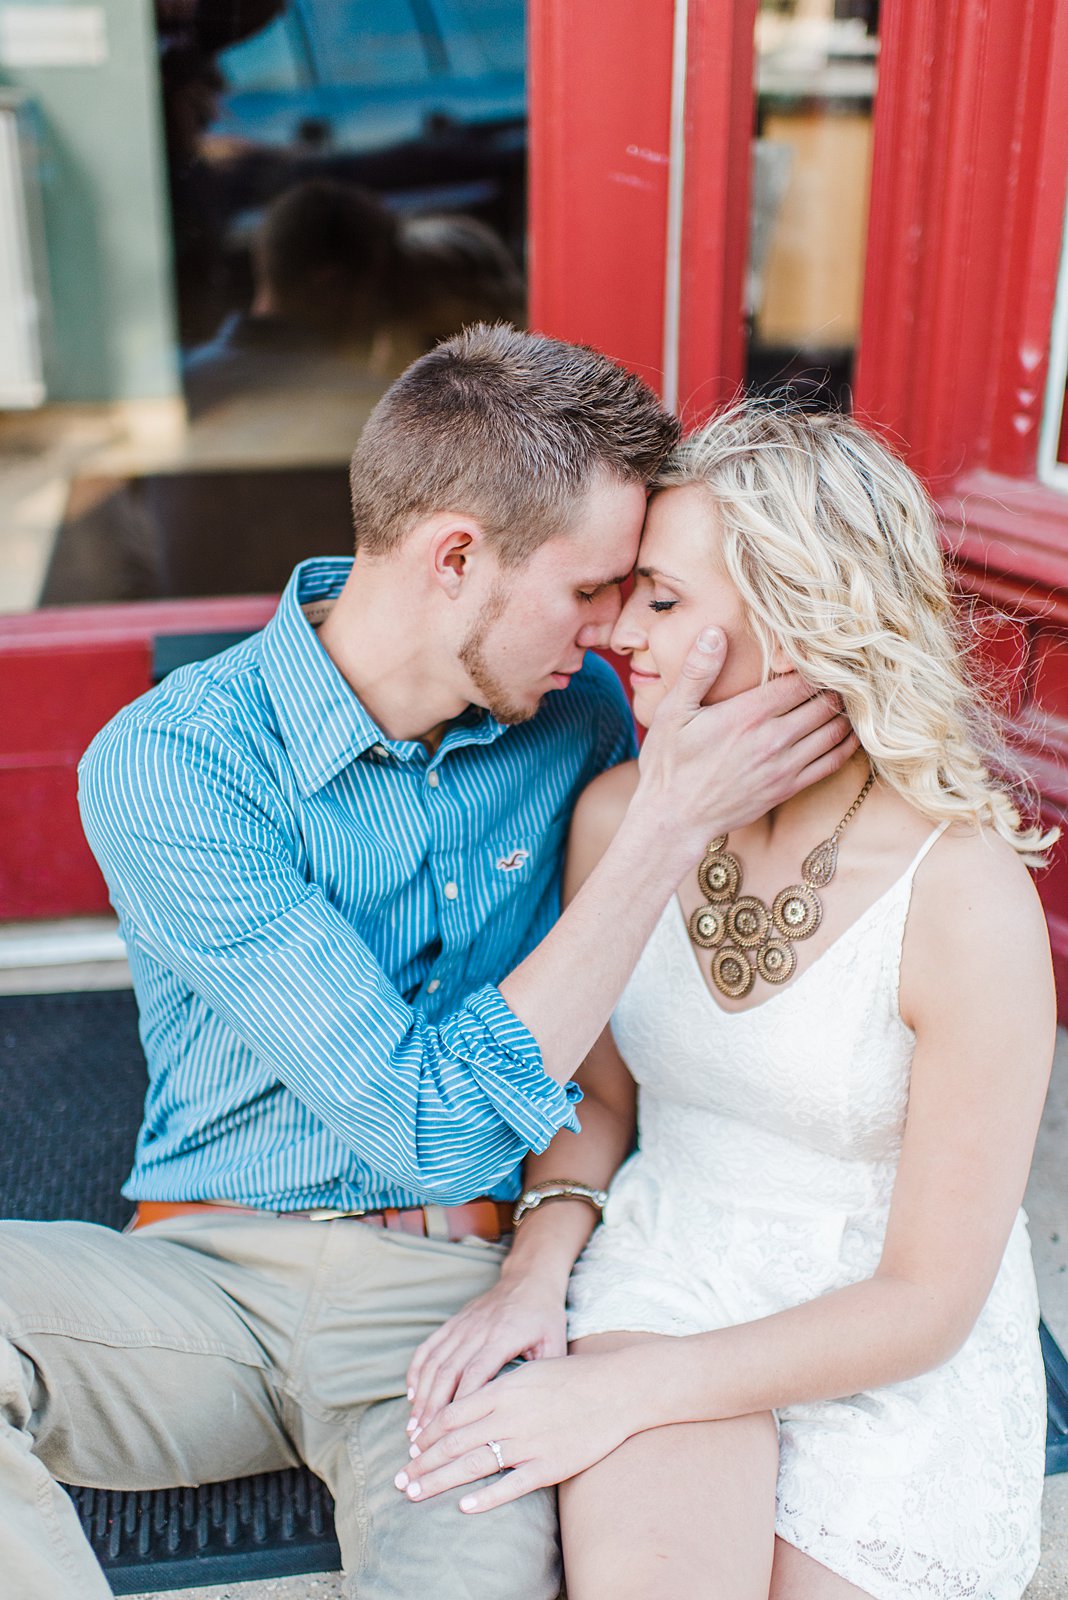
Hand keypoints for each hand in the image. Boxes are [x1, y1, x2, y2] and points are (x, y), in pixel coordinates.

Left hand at [396, 1352, 631, 1512]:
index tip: (412, 1449)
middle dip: (423, 1463)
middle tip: (400, 1480)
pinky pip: (511, 1485)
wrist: (616, 1388)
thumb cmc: (571, 1377)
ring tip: (416, 1494)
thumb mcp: (527, 1371)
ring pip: (473, 1465)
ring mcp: (528, 1443)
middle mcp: (509, 1416)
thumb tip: (465, 1404)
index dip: (428, 1434)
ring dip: (440, 1481)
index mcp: (502, 1390)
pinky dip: (485, 1497)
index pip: (451, 1414)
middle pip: (454, 1443)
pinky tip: (464, 1506)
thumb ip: (495, 1389)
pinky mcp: (549, 1465)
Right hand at [406, 1275, 567, 1434]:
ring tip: (413, 1426)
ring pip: (434, 1362)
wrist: (529, 1278)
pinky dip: (417, 1371)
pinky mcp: (453, 1322)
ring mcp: (462, 1325)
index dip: (461, 1403)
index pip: (477, 1373)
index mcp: (504, 1336)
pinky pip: (429, 1347)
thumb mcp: (555, 1342)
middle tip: (422, 1440)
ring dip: (421, 1396)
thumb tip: (544, 1414)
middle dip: (432, 1409)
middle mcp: (478, 1330)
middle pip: (448, 1372)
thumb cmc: (544, 1315)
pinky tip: (412, 1394)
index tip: (449, 1434)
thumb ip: (546, 1375)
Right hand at [636, 628, 856, 845]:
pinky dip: (846, 745)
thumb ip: (698, 671)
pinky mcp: (787, 788)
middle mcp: (772, 739)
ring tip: (849, 697)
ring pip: (834, 731)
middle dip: (836, 686)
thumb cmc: (669, 764)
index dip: (816, 664)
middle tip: (843, 673)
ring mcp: (783, 766)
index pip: (801, 680)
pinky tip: (850, 733)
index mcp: (747, 714)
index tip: (820, 654)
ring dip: (845, 713)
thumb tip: (715, 632)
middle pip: (825, 704)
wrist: (674, 820)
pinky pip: (831, 763)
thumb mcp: (672, 712)